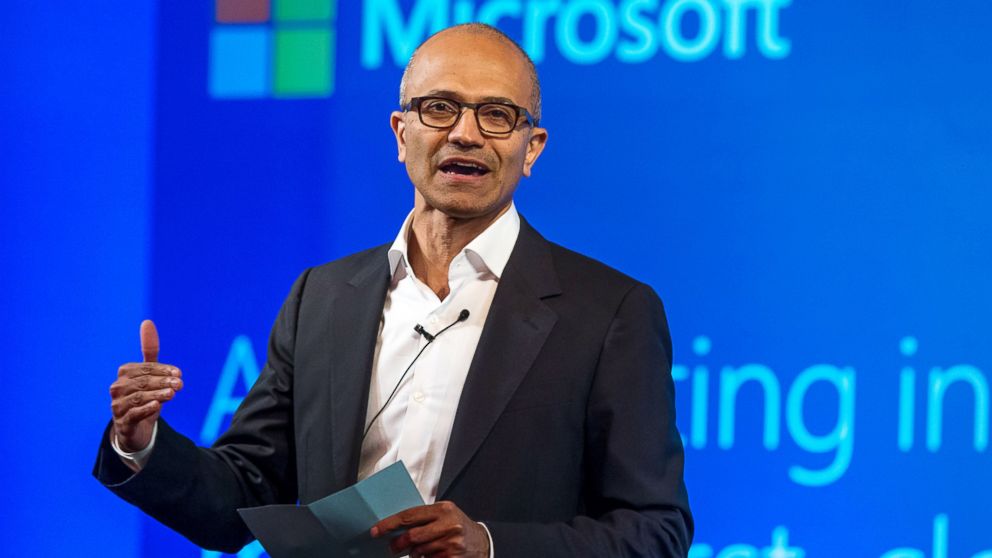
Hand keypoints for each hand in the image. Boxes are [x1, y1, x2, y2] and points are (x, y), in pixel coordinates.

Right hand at [109, 320, 182, 451]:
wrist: (136, 427)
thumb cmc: (144, 395)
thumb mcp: (149, 373)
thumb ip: (150, 350)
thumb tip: (147, 322)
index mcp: (125, 373)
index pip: (145, 368)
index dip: (163, 370)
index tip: (179, 373)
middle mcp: (118, 388)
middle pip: (142, 382)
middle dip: (162, 381)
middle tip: (180, 383)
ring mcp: (118, 406)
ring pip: (137, 398)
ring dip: (156, 394)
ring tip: (172, 393)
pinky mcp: (122, 422)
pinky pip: (132, 414)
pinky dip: (145, 409)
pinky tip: (157, 406)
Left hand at [371, 501, 489, 557]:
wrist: (482, 542)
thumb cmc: (457, 527)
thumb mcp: (444, 516)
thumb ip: (424, 518)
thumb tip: (395, 526)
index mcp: (444, 509)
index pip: (410, 515)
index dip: (390, 523)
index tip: (376, 530)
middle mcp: (449, 524)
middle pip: (413, 535)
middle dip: (398, 543)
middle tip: (392, 548)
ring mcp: (452, 542)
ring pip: (420, 551)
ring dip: (415, 554)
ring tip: (419, 552)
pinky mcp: (453, 557)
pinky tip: (430, 555)